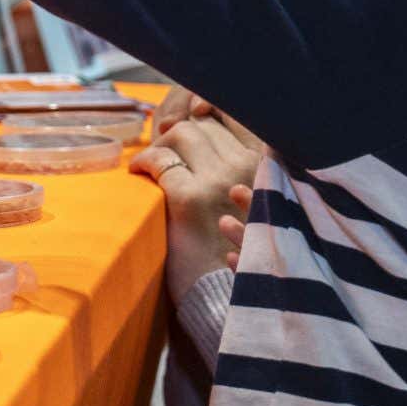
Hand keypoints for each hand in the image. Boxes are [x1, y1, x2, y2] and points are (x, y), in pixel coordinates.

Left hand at [131, 108, 260, 301]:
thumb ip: (238, 167)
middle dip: (178, 130)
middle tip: (162, 149)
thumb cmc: (234, 252)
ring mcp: (221, 181)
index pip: (235, 113)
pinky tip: (137, 174)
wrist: (224, 298)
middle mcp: (250, 167)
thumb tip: (204, 122)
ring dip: (160, 144)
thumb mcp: (253, 203)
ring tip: (151, 164)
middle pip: (205, 122)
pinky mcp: (190, 199)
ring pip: (182, 133)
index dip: (205, 107)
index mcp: (269, 166)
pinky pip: (159, 160)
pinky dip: (143, 162)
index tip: (187, 119)